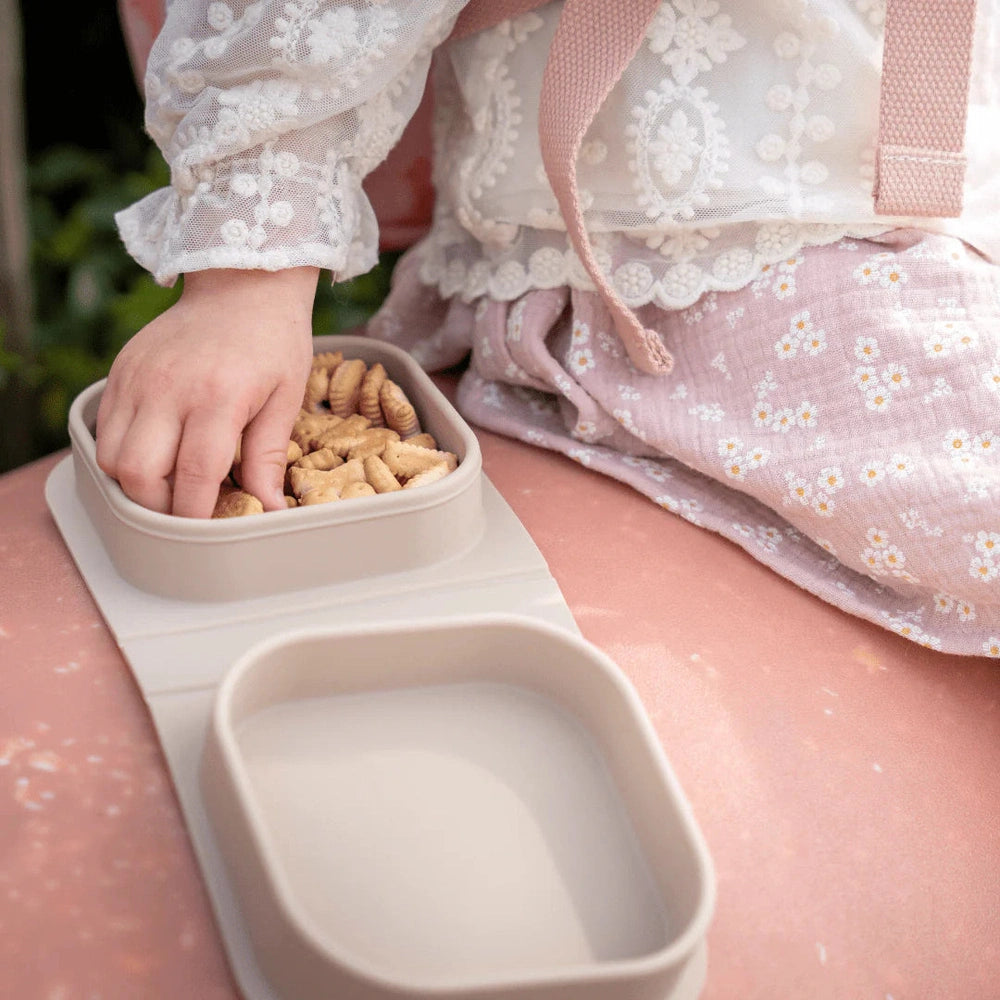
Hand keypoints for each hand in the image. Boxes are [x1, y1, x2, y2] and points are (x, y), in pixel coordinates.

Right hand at [96, 267, 318, 517]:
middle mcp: (169, 388)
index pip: (194, 475)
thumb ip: (269, 457)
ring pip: (111, 457)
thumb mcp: (286, 399)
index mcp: (218, 397)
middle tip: (188, 509)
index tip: (207, 532)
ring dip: (136, 484)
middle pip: (139, 473)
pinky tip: (154, 453)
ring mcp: (138, 378)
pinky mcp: (121, 370)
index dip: (196, 514)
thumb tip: (272, 508)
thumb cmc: (274, 342)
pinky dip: (122, 453)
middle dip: (160, 506)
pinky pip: (104, 429)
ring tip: (170, 484)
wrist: (243, 283)